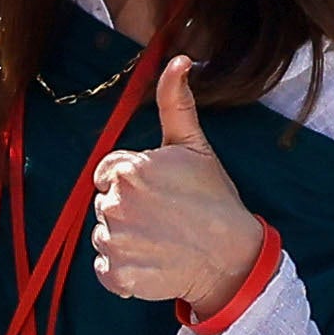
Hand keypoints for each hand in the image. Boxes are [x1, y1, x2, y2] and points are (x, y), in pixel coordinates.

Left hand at [88, 89, 273, 323]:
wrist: (230, 255)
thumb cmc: (213, 197)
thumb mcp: (194, 145)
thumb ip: (175, 102)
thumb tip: (178, 59)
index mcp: (128, 169)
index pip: (106, 173)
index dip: (130, 183)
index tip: (157, 193)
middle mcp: (115, 203)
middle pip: (104, 203)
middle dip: (128, 209)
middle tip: (164, 218)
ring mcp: (114, 241)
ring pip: (103, 235)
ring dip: (125, 240)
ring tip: (159, 240)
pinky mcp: (116, 275)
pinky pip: (105, 269)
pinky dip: (122, 271)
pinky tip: (151, 262)